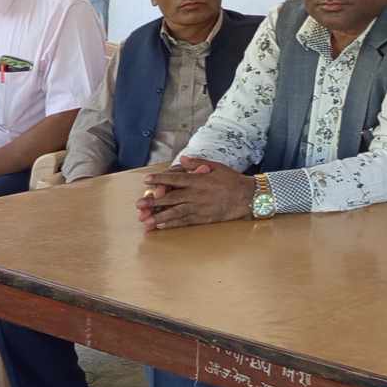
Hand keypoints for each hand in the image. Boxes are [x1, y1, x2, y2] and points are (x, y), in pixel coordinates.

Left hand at [137, 156, 255, 230]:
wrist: (248, 197)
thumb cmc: (232, 180)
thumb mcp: (216, 166)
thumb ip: (198, 163)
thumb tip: (183, 159)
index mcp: (199, 180)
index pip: (176, 179)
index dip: (160, 179)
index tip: (146, 180)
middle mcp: (197, 194)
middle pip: (171, 198)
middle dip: (153, 202)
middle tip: (138, 205)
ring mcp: (199, 207)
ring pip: (175, 212)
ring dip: (159, 217)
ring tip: (145, 221)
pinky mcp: (204, 218)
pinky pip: (185, 222)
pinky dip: (172, 225)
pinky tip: (161, 227)